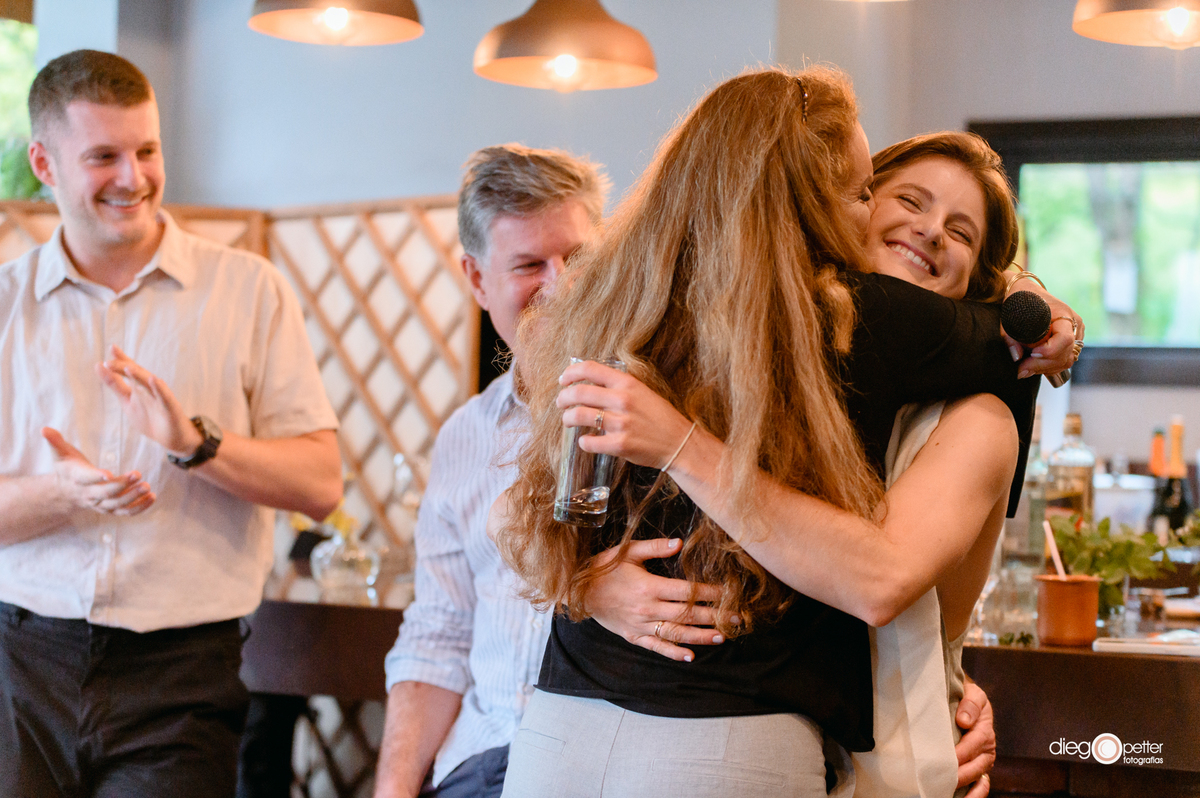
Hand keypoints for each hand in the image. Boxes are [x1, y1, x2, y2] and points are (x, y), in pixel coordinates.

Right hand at [43, 427, 154, 514]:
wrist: (66, 492)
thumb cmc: (68, 468)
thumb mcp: (60, 453)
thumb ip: (55, 441)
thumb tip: (44, 429)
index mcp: (77, 478)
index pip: (86, 479)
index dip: (96, 477)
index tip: (109, 473)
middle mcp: (88, 494)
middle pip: (105, 493)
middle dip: (122, 486)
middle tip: (139, 475)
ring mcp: (100, 504)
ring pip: (117, 505)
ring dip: (133, 497)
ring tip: (147, 487)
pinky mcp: (110, 509)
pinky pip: (125, 512)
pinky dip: (140, 507)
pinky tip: (152, 497)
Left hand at [96, 345, 201, 456]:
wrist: (173, 439)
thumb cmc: (151, 419)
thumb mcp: (128, 401)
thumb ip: (115, 384)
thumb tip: (98, 366)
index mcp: (141, 387)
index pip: (131, 370)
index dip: (122, 359)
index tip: (111, 347)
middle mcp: (152, 389)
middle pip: (138, 375)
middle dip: (125, 368)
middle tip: (109, 363)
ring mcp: (162, 398)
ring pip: (150, 384)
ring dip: (140, 375)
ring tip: (128, 367)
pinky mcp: (172, 409)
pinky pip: (166, 398)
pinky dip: (160, 389)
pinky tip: (154, 379)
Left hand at [557, 361, 693, 469]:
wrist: (679, 442)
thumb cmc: (659, 417)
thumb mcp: (642, 392)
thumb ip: (617, 387)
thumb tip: (589, 385)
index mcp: (627, 383)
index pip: (590, 369)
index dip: (571, 373)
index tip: (563, 380)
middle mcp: (622, 400)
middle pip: (579, 392)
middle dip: (563, 398)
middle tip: (561, 403)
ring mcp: (621, 423)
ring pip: (579, 415)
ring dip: (567, 418)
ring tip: (568, 420)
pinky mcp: (620, 445)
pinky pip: (589, 442)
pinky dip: (583, 442)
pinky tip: (585, 441)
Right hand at [586, 537, 733, 662]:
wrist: (576, 591)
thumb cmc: (603, 568)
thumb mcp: (627, 551)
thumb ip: (654, 548)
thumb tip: (679, 543)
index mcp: (649, 587)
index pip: (687, 592)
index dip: (709, 594)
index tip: (728, 594)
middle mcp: (647, 609)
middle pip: (687, 615)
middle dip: (714, 617)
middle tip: (736, 619)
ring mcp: (640, 625)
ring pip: (676, 634)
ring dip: (700, 637)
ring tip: (722, 637)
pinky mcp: (633, 636)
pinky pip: (656, 647)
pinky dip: (673, 653)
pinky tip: (690, 656)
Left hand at [955, 679, 995, 795]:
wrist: (965, 699)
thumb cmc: (966, 697)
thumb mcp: (972, 694)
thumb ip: (970, 704)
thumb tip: (964, 720)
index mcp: (984, 731)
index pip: (973, 744)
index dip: (961, 752)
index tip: (944, 758)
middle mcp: (986, 750)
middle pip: (975, 766)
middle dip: (959, 774)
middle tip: (940, 780)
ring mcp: (982, 762)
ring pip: (977, 779)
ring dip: (965, 788)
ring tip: (947, 793)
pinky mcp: (976, 770)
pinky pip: (979, 786)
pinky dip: (973, 794)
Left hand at [1002, 284, 1083, 379]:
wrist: (1028, 292)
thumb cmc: (1020, 300)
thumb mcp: (1009, 316)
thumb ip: (1010, 338)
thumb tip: (1016, 357)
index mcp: (1063, 314)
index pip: (1064, 339)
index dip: (1049, 351)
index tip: (1031, 353)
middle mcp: (1074, 324)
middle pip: (1066, 354)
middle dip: (1042, 365)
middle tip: (1021, 369)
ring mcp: (1076, 333)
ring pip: (1067, 360)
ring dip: (1046, 368)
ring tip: (1025, 368)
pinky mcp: (1072, 341)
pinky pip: (1065, 359)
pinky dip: (1051, 366)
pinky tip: (1035, 365)